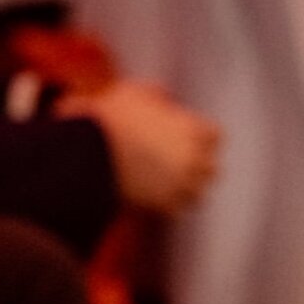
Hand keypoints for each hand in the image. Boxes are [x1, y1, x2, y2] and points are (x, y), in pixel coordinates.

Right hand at [56, 80, 221, 214]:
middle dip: (197, 168)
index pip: (217, 138)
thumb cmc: (109, 118)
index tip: (187, 141)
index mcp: (193, 128)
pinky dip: (166, 206)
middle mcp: (193, 158)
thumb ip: (155, 94)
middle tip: (179, 167)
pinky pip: (176, 211)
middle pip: (211, 170)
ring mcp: (180, 184)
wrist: (86, 151)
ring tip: (166, 186)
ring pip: (197, 195)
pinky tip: (153, 197)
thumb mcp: (134, 92)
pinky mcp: (163, 205)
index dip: (201, 140)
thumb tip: (161, 96)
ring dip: (184, 191)